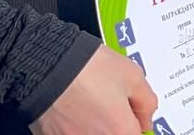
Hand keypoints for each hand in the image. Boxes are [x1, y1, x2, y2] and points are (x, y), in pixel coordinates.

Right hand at [31, 44, 156, 134]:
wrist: (47, 65)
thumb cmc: (87, 68)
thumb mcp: (133, 76)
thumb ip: (146, 102)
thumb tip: (146, 116)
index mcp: (120, 130)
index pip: (137, 134)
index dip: (136, 121)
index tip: (132, 112)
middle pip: (114, 134)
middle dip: (114, 122)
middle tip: (107, 104)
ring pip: (91, 133)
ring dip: (94, 123)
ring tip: (88, 103)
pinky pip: (70, 131)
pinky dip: (73, 124)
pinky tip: (71, 107)